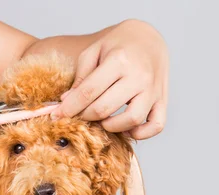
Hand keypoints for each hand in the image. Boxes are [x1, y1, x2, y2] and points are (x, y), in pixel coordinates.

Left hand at [51, 19, 168, 139]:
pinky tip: (126, 128)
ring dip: (111, 127)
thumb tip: (66, 102)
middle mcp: (139, 76)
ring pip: (131, 120)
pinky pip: (156, 125)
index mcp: (119, 60)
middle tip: (79, 115)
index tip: (55, 116)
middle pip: (105, 109)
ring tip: (102, 120)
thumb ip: (80, 77)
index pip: (88, 92)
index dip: (69, 108)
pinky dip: (140, 133)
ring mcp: (153, 89)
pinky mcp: (163, 100)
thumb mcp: (94, 51)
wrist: (148, 38)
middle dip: (85, 116)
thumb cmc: (117, 45)